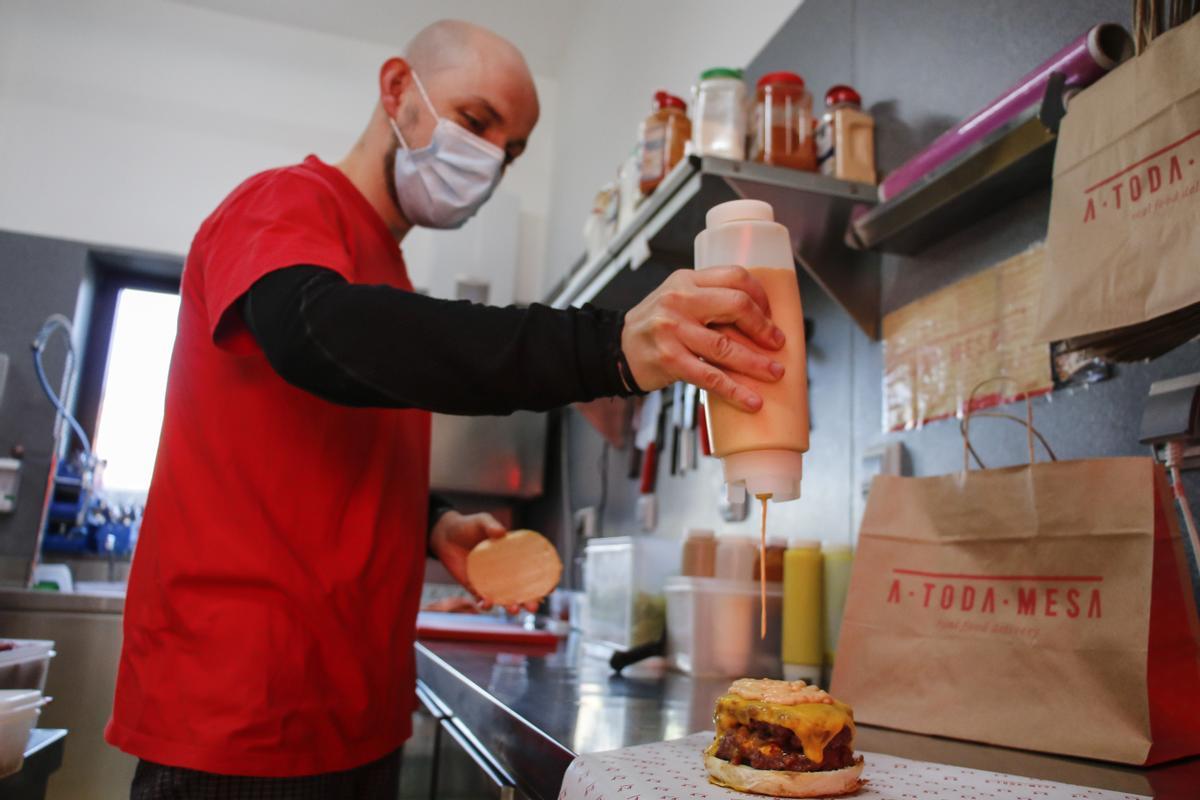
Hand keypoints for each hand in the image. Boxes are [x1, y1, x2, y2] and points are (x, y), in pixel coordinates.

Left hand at [429, 512, 540, 613]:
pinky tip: (487, 603)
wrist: (445, 535)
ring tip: (513, 609)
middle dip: (530, 601)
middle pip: (523, 590)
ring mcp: (491, 581)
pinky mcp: (475, 587)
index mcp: (513, 556)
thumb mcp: (482, 521)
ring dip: (511, 606)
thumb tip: (501, 533)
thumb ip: (491, 526)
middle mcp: (505, 572)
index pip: (533, 570)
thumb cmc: (468, 526)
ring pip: (506, 599)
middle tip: (533, 606)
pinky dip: (486, 604)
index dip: (544, 581)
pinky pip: (483, 599)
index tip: (551, 587)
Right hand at [621, 266, 785, 410]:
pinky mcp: (669, 361)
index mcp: (686, 281)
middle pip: (736, 305)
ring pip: (726, 346)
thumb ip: (707, 298)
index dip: (760, 295)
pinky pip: (710, 377)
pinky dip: (735, 390)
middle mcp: (679, 301)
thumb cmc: (654, 325)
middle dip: (763, 327)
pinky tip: (751, 400)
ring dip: (756, 363)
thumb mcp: (676, 298)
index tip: (769, 315)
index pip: (734, 276)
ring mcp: (673, 331)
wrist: (616, 349)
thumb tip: (756, 316)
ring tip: (775, 373)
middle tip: (777, 343)